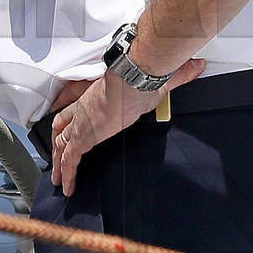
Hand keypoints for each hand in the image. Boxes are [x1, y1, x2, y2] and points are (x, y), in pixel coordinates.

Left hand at [50, 56, 204, 195]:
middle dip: (58, 144)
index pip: (76, 109)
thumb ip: (178, 75)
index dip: (69, 120)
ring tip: (58, 181)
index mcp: (97, 97)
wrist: (134, 78)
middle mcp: (84, 110)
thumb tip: (196, 66)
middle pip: (61, 128)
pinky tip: (67, 186)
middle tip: (56, 158)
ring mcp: (81, 124)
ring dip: (59, 165)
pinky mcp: (83, 137)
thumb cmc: (142, 79)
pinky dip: (67, 174)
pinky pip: (70, 160)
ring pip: (61, 147)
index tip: (66, 129)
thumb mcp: (158, 81)